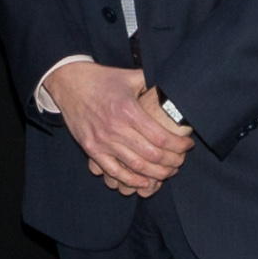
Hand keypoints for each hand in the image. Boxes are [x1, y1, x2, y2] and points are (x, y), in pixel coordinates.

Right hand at [48, 59, 188, 198]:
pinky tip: (145, 182)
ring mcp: (103, 141)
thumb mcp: (129, 76)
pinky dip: (131, 180)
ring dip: (156, 174)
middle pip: (152, 155)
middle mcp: (116, 128)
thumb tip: (173, 85)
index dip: (179, 145)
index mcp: (128, 110)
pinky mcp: (91, 149)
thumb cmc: (102, 79)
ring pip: (136, 166)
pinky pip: (114, 171)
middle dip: (172, 161)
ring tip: (168, 172)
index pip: (161, 137)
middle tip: (181, 161)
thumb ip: (152, 82)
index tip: (188, 145)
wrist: (69, 83)